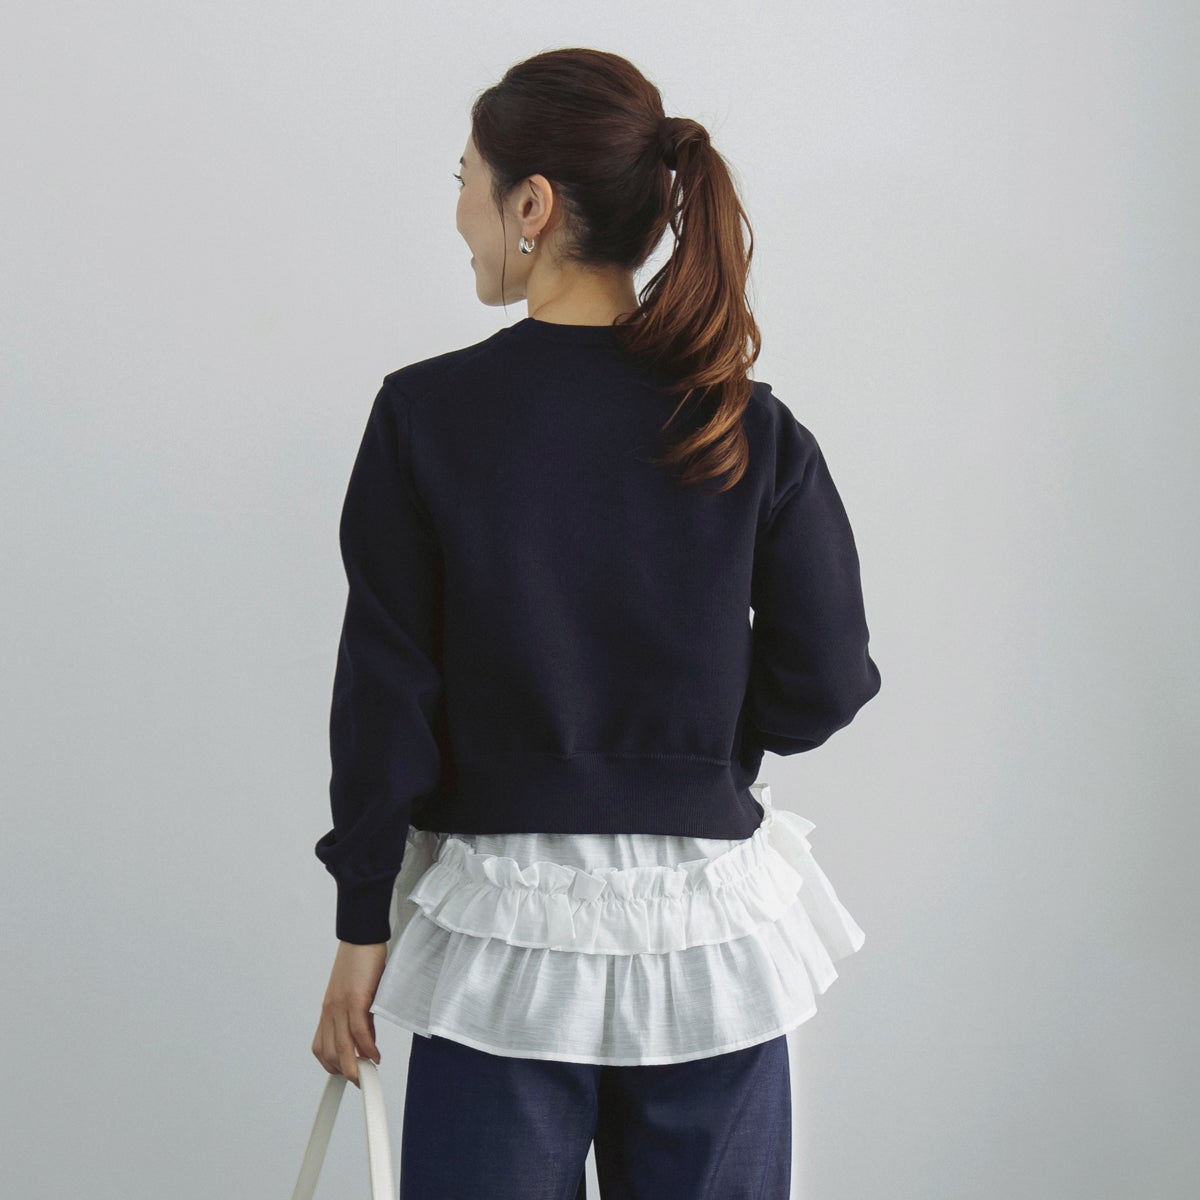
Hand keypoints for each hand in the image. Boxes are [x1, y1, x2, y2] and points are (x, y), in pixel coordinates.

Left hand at [312, 940, 387, 1086]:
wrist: (362, 936)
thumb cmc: (360, 962)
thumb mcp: (356, 994)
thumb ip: (360, 1017)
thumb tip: (367, 1040)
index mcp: (329, 1010)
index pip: (322, 1048)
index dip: (332, 1067)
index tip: (348, 1076)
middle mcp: (330, 1011)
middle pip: (329, 1054)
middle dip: (345, 1073)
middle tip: (362, 1081)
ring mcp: (340, 1006)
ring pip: (341, 1047)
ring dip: (354, 1067)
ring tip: (367, 1076)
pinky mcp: (355, 998)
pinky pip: (358, 1031)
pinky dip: (367, 1047)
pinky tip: (375, 1055)